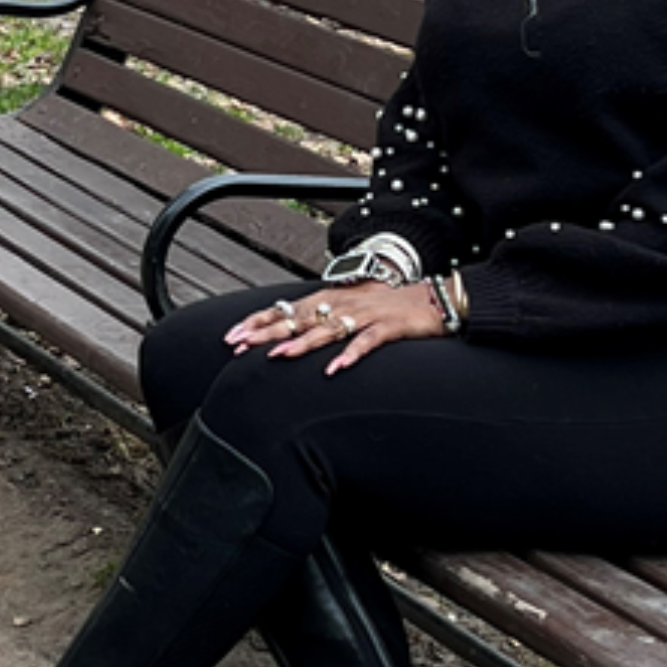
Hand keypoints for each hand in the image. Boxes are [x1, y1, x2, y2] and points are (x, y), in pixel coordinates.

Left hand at [225, 281, 447, 375]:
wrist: (432, 300)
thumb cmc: (390, 307)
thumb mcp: (352, 309)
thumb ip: (323, 320)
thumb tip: (292, 335)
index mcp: (333, 299)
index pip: (288, 309)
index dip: (260, 321)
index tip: (234, 336)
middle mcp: (344, 304)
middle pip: (301, 318)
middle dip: (270, 332)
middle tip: (243, 345)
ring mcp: (366, 315)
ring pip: (329, 329)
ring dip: (303, 343)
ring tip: (280, 356)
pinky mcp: (389, 327)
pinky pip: (367, 341)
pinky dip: (351, 354)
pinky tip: (336, 368)